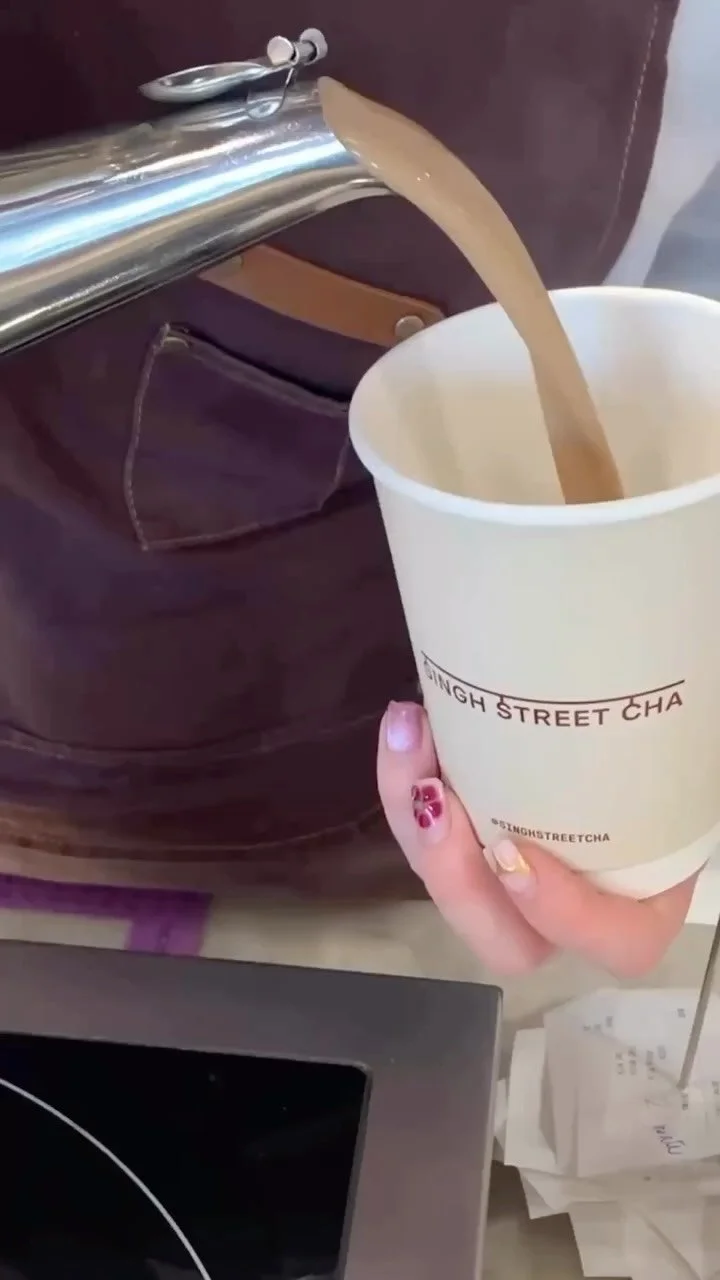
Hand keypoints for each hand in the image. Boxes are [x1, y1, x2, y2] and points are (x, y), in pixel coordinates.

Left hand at [378, 701, 696, 975]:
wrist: (625, 725)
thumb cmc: (665, 755)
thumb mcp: (677, 765)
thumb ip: (662, 760)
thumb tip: (686, 695)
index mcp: (643, 906)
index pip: (616, 942)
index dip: (564, 913)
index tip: (514, 852)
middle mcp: (572, 913)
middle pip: (506, 940)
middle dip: (454, 874)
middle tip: (432, 795)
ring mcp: (515, 885)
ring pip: (453, 888)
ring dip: (414, 817)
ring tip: (407, 735)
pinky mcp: (473, 842)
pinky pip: (431, 838)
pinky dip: (408, 785)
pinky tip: (405, 726)